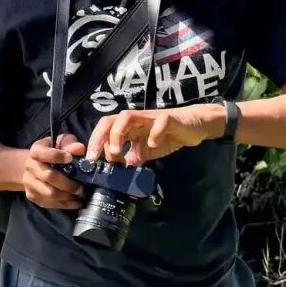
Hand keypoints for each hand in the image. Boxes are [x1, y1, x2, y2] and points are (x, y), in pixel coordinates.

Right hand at [22, 134, 86, 209]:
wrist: (36, 165)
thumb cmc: (53, 151)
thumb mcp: (62, 143)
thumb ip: (70, 144)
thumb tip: (79, 149)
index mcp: (36, 150)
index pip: (42, 154)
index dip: (57, 156)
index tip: (71, 159)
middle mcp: (30, 166)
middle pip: (48, 176)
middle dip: (67, 183)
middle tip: (81, 187)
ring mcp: (29, 182)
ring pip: (49, 193)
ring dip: (67, 196)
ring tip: (80, 195)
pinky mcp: (32, 195)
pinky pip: (49, 203)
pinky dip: (65, 204)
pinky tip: (75, 202)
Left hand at [86, 105, 224, 166]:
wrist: (194, 125)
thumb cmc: (167, 136)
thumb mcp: (146, 151)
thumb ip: (133, 158)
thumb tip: (118, 170)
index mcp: (128, 127)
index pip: (105, 130)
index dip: (96, 143)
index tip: (92, 161)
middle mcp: (135, 120)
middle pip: (110, 120)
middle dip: (100, 138)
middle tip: (95, 157)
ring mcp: (150, 118)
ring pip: (127, 117)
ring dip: (118, 133)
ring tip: (118, 152)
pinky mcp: (168, 118)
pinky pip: (159, 122)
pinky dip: (153, 133)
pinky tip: (152, 145)